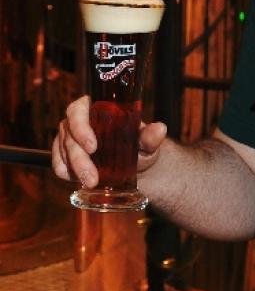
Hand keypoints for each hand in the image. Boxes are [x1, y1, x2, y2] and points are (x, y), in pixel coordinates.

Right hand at [51, 95, 167, 188]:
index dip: (81, 126)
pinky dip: (65, 172)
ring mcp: (69, 137)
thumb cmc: (139, 146)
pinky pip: (58, 163)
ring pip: (62, 149)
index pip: (78, 109)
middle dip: (79, 158)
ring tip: (92, 183)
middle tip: (93, 177)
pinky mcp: (65, 155)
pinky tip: (76, 180)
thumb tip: (160, 129)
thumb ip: (151, 136)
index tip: (93, 146)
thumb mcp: (147, 142)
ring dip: (74, 168)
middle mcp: (79, 120)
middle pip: (69, 133)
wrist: (135, 165)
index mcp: (96, 107)